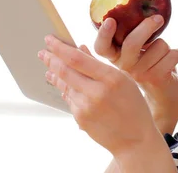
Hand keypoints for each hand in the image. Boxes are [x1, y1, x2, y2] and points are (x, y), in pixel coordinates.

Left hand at [37, 35, 163, 157]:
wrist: (135, 139)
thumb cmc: (133, 105)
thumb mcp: (123, 79)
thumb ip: (99, 64)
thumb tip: (79, 48)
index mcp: (111, 78)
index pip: (77, 59)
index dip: (60, 48)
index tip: (50, 39)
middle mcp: (96, 92)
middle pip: (65, 71)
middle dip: (51, 59)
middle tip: (42, 52)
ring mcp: (86, 107)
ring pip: (65, 85)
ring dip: (55, 74)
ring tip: (48, 66)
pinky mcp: (80, 119)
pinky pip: (69, 99)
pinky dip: (65, 89)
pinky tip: (63, 85)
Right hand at [94, 16, 177, 134]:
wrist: (165, 96)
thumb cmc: (150, 66)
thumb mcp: (136, 53)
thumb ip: (133, 36)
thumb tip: (140, 11)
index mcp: (115, 57)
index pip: (101, 47)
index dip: (104, 34)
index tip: (111, 20)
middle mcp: (124, 67)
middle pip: (132, 43)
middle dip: (147, 27)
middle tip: (158, 18)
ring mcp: (139, 74)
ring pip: (159, 45)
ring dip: (167, 47)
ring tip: (163, 57)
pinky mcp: (157, 78)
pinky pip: (173, 54)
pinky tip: (173, 62)